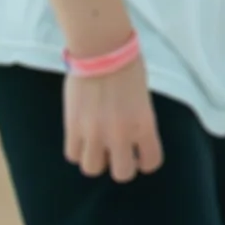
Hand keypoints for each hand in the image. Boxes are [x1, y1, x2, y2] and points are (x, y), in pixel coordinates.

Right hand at [65, 55, 163, 181]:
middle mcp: (121, 135)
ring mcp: (94, 133)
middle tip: (117, 152)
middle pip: (122, 174)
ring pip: (92, 169)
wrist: (101, 49)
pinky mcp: (73, 127)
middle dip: (121, 165)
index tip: (140, 154)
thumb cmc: (128, 66)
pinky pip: (73, 155)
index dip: (145, 160)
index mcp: (145, 125)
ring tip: (97, 145)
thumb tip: (131, 135)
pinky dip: (78, 150)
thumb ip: (138, 120)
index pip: (151, 162)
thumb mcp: (143, 97)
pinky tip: (82, 137)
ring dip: (96, 159)